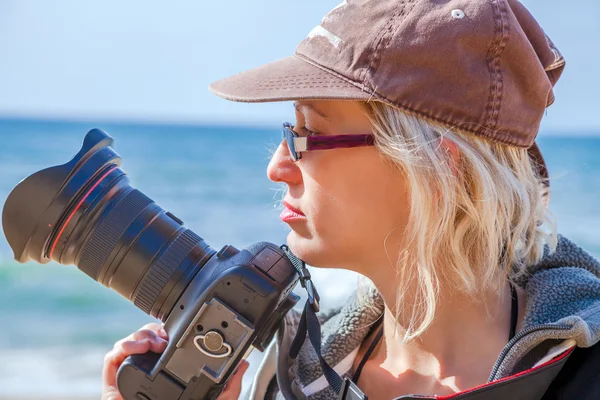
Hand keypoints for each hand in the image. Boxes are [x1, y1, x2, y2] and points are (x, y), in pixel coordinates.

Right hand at [101, 322, 248, 399]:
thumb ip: (228, 389)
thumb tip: (241, 366)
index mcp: (169, 380)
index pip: (166, 347)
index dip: (169, 333)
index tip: (178, 332)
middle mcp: (148, 378)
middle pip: (146, 341)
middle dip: (154, 330)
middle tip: (166, 336)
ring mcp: (130, 382)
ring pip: (129, 345)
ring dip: (140, 335)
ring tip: (154, 342)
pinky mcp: (112, 388)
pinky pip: (112, 359)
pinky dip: (123, 346)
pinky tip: (137, 348)